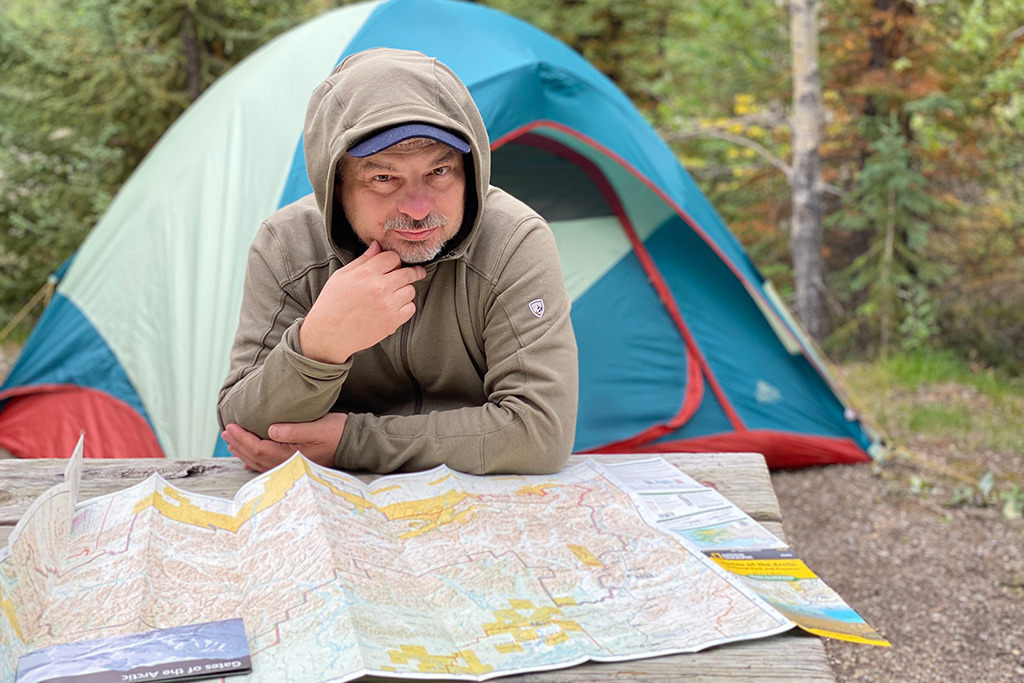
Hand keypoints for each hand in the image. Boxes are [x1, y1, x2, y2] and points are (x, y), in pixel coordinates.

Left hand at [221, 413, 347, 471]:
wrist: (353, 443)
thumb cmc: (337, 432)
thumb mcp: (317, 427)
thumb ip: (293, 430)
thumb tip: (270, 429)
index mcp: (291, 455)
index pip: (259, 448)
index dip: (243, 438)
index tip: (231, 427)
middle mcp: (288, 464)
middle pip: (256, 457)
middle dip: (239, 444)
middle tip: (226, 432)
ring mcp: (291, 466)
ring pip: (260, 462)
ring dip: (244, 452)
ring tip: (231, 443)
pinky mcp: (295, 464)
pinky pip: (269, 466)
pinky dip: (255, 462)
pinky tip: (247, 461)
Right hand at [299, 240, 425, 363]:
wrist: (329, 334)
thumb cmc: (332, 303)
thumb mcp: (342, 276)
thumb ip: (363, 260)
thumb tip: (377, 245)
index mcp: (366, 273)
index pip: (393, 257)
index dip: (394, 260)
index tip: (395, 264)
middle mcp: (380, 287)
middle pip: (408, 273)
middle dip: (412, 272)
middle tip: (416, 273)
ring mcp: (388, 305)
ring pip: (411, 290)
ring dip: (405, 291)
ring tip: (395, 294)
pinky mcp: (392, 321)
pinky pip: (411, 308)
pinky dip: (405, 307)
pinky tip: (395, 307)